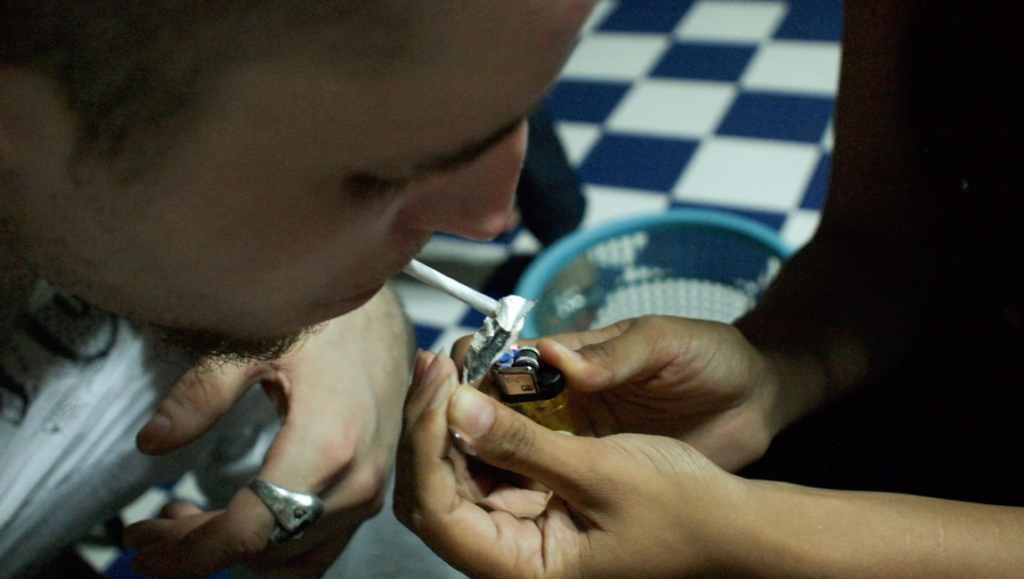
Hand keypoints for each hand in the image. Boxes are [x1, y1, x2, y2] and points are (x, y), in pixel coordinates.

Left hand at [124, 290, 411, 577]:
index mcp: (327, 446)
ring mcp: (370, 491)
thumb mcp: (256, 343)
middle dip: (199, 548)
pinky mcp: (372, 492)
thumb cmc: (326, 322)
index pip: (248, 530)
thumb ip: (202, 395)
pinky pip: (321, 548)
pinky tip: (239, 519)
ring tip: (185, 518)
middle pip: (265, 549)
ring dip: (236, 549)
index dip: (186, 551)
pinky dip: (274, 549)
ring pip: (293, 558)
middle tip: (149, 528)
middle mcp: (355, 481)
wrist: (387, 316)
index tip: (139, 542)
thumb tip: (152, 442)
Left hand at [395, 351, 752, 578]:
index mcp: (522, 570)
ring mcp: (518, 529)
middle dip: (428, 423)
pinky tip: (480, 383)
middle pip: (433, 490)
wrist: (730, 523)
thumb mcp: (600, 470)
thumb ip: (522, 443)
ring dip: (449, 418)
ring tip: (452, 363)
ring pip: (454, 472)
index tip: (437, 382)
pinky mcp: (533, 503)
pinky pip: (487, 462)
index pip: (437, 510)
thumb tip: (454, 407)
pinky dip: (480, 422)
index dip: (424, 442)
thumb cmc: (680, 508)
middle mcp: (509, 557)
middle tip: (436, 363)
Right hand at [454, 315, 777, 471]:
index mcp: (567, 357)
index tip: (450, 390)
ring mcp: (572, 440)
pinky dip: (517, 494)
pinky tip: (503, 510)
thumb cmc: (711, 358)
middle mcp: (558, 399)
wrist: (755, 401)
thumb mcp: (665, 344)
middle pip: (488, 410)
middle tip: (448, 446)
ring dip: (482, 463)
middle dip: (462, 424)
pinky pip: (541, 485)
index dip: (469, 371)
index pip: (498, 358)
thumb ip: (615, 354)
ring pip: (505, 452)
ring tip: (463, 483)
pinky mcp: (592, 474)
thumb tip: (557, 358)